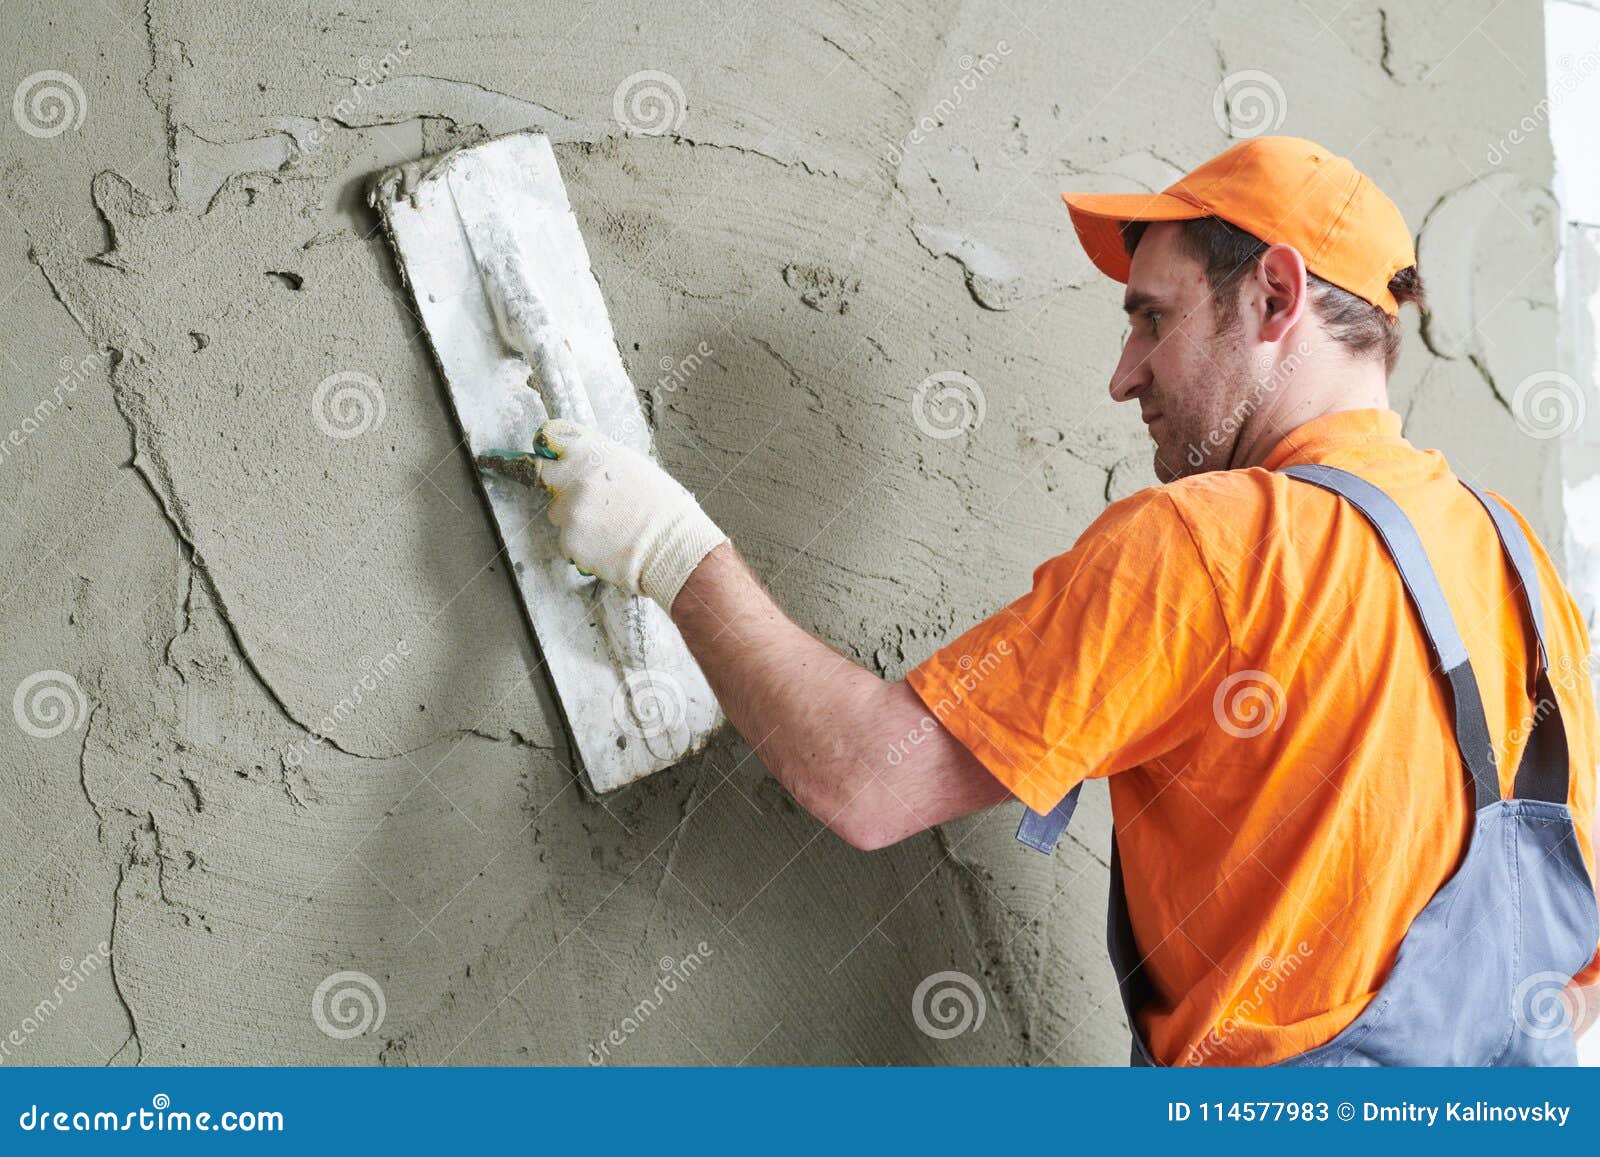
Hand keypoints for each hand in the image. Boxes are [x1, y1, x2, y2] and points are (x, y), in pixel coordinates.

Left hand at [533, 419, 726, 609]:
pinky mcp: (569, 540)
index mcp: (594, 453)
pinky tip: (606, 545)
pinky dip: (581, 546)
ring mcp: (570, 509)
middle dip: (560, 486)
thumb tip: (581, 461)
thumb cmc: (663, 509)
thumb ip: (601, 461)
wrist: (673, 547)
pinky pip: (566, 541)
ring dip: (574, 520)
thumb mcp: (635, 468)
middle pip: (547, 476)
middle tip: (585, 501)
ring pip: (558, 513)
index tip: (551, 455)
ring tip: (606, 528)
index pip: (552, 436)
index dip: (551, 447)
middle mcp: (577, 477)